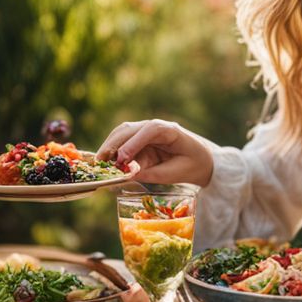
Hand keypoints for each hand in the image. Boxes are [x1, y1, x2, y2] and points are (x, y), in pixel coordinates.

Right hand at [96, 119, 213, 186]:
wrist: (202, 160)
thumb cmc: (192, 165)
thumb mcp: (176, 173)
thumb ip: (153, 174)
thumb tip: (127, 175)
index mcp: (170, 130)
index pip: (149, 131)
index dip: (133, 143)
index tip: (121, 159)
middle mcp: (155, 126)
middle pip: (129, 129)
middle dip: (113, 145)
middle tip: (101, 164)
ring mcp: (145, 131)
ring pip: (121, 132)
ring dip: (109, 146)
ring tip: (99, 164)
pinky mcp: (138, 139)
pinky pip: (121, 141)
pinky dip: (111, 150)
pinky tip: (105, 162)